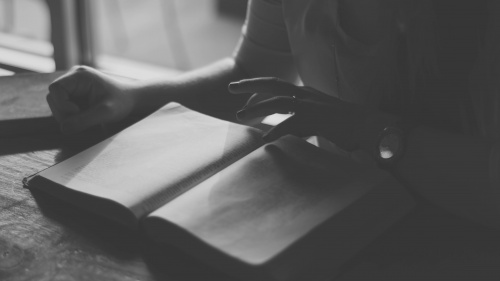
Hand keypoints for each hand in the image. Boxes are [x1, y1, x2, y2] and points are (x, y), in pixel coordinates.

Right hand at [46, 66, 136, 133]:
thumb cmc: (121, 103)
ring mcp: (72, 85)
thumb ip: (84, 120)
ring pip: (57, 104)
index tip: (78, 113)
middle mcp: (73, 77)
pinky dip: (72, 116)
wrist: (130, 100)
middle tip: (85, 119)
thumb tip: (63, 129)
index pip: (55, 89)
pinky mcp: (74, 94)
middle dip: (65, 112)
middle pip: (53, 97)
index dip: (62, 105)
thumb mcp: (105, 113)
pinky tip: (87, 116)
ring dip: (68, 116)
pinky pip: (63, 108)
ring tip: (89, 117)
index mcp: (79, 75)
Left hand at [228, 77, 367, 150]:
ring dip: (257, 109)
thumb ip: (298, 120)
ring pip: (278, 102)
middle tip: (230, 88)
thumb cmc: (343, 125)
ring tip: (240, 117)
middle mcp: (306, 95)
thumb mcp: (316, 117)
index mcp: (305, 92)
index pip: (276, 85)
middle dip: (250, 85)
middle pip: (272, 84)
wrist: (368, 126)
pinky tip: (265, 138)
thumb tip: (280, 129)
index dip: (257, 90)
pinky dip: (277, 130)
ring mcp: (311, 105)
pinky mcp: (317, 119)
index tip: (244, 100)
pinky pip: (292, 123)